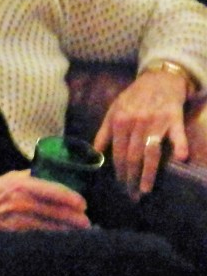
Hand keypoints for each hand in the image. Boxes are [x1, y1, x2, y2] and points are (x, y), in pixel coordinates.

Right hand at [0, 170, 90, 236]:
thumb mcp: (5, 179)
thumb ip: (26, 178)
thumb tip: (49, 175)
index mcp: (18, 183)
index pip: (51, 189)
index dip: (69, 198)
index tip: (82, 204)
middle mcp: (19, 200)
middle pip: (53, 210)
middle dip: (72, 217)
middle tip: (86, 222)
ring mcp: (16, 218)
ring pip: (48, 225)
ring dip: (66, 229)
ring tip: (78, 232)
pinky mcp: (13, 232)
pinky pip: (37, 235)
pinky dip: (50, 236)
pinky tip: (60, 239)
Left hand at [93, 70, 188, 197]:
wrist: (158, 79)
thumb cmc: (134, 97)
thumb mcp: (113, 110)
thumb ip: (104, 132)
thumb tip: (95, 153)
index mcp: (118, 122)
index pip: (117, 153)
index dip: (118, 172)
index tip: (120, 186)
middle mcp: (135, 123)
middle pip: (132, 157)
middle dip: (131, 178)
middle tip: (132, 196)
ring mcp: (155, 121)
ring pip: (150, 152)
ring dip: (148, 173)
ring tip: (145, 190)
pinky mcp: (173, 118)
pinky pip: (177, 135)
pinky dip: (179, 146)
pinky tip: (180, 159)